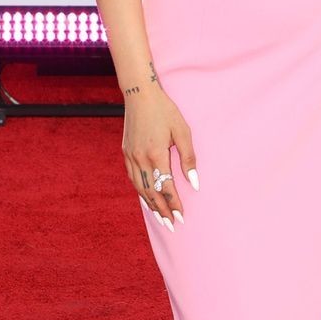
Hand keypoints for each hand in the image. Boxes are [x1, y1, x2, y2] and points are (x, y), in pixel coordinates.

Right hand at [123, 87, 196, 230]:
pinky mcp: (126, 152)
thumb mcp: (182, 131)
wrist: (140, 94)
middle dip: (162, 210)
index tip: (181, 217)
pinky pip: (133, 178)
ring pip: (140, 188)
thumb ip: (188, 158)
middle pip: (151, 192)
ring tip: (160, 217)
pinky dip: (140, 191)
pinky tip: (147, 198)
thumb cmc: (165, 111)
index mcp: (156, 154)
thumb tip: (194, 183)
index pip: (166, 187)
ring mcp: (130, 156)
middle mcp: (140, 158)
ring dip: (150, 204)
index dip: (174, 204)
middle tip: (171, 225)